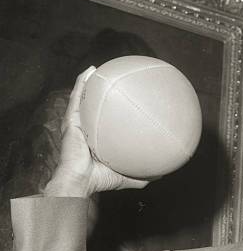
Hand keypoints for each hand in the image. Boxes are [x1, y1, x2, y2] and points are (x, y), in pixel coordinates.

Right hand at [44, 67, 150, 196]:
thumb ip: (143, 174)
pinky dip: (82, 83)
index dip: (115, 112)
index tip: (128, 101)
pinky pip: (77, 98)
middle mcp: (87, 130)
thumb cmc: (100, 180)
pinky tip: (90, 71)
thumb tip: (162, 173)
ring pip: (84, 99)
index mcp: (98, 140)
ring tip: (99, 70)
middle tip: (114, 83)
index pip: (106, 123)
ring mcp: (78, 124)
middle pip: (94, 108)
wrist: (81, 181)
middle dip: (101, 95)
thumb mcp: (128, 177)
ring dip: (90, 83)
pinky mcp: (71, 121)